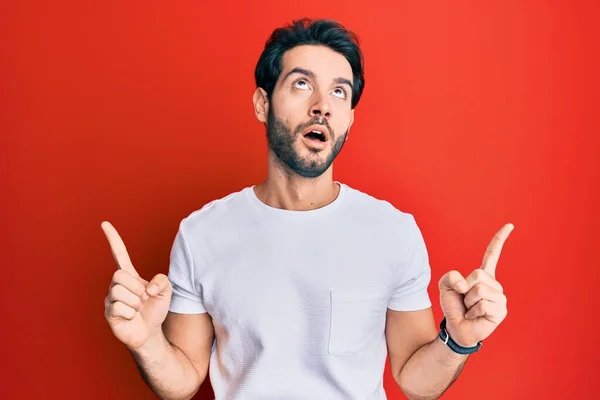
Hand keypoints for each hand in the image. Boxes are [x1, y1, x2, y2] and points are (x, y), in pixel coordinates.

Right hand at [102, 221, 171, 349]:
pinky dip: (131, 314)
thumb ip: (163, 281)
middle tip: (142, 298)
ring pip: (119, 292)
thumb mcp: (167, 291)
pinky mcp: (108, 313)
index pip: (119, 253)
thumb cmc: (155, 309)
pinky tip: (131, 317)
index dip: (113, 239)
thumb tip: (146, 288)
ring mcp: (110, 298)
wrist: (150, 332)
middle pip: (119, 274)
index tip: (104, 223)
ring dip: (135, 302)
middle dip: (136, 287)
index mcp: (130, 274)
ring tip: (137, 308)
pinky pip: (119, 308)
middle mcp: (116, 284)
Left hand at [438, 223, 513, 346]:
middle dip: (465, 288)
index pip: (492, 254)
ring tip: (470, 309)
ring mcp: (500, 297)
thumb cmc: (453, 306)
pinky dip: (472, 311)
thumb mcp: (445, 286)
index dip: (500, 240)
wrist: (456, 328)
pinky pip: (482, 303)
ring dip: (468, 301)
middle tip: (465, 300)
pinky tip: (474, 316)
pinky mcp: (501, 311)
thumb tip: (466, 284)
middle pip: (478, 274)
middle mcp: (494, 285)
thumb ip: (450, 276)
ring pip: (479, 290)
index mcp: (483, 276)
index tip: (510, 225)